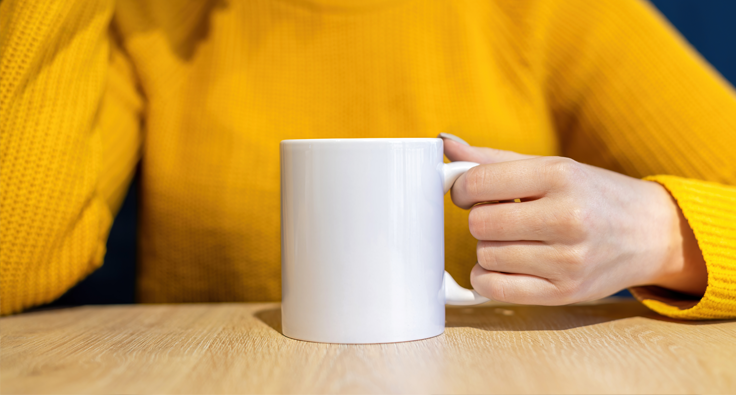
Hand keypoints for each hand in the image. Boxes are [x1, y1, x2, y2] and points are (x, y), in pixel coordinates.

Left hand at [442, 136, 706, 304]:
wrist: (652, 233)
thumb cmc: (593, 195)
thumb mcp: (551, 167)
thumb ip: (494, 159)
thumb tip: (446, 145)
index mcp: (560, 176)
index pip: (478, 184)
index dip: (462, 190)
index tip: (470, 193)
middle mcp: (567, 217)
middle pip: (480, 224)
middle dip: (480, 220)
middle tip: (500, 218)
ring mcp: (568, 259)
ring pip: (486, 257)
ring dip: (489, 249)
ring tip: (515, 241)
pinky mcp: (564, 292)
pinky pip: (496, 289)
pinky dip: (488, 278)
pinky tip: (504, 266)